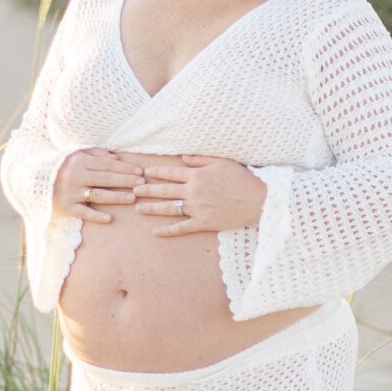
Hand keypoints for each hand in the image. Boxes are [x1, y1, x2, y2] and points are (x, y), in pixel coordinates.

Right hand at [53, 148, 144, 223]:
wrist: (33, 179)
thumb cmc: (61, 165)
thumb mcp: (75, 154)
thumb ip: (95, 153)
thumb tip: (116, 157)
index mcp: (80, 162)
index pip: (107, 165)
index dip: (124, 168)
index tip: (140, 172)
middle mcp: (76, 177)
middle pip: (105, 179)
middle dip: (125, 181)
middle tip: (142, 184)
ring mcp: (71, 193)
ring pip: (98, 195)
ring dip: (116, 197)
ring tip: (132, 198)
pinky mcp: (66, 207)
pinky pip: (83, 212)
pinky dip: (96, 216)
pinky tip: (110, 219)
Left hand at [131, 154, 264, 235]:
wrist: (258, 199)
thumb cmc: (242, 178)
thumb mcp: (221, 162)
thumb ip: (200, 159)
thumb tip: (182, 158)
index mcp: (197, 175)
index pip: (171, 173)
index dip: (156, 172)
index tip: (144, 172)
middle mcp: (194, 191)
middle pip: (165, 190)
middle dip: (147, 190)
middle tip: (133, 190)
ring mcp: (197, 208)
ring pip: (169, 208)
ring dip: (152, 208)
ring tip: (138, 208)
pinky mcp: (204, 222)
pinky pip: (182, 227)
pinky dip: (168, 230)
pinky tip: (155, 232)